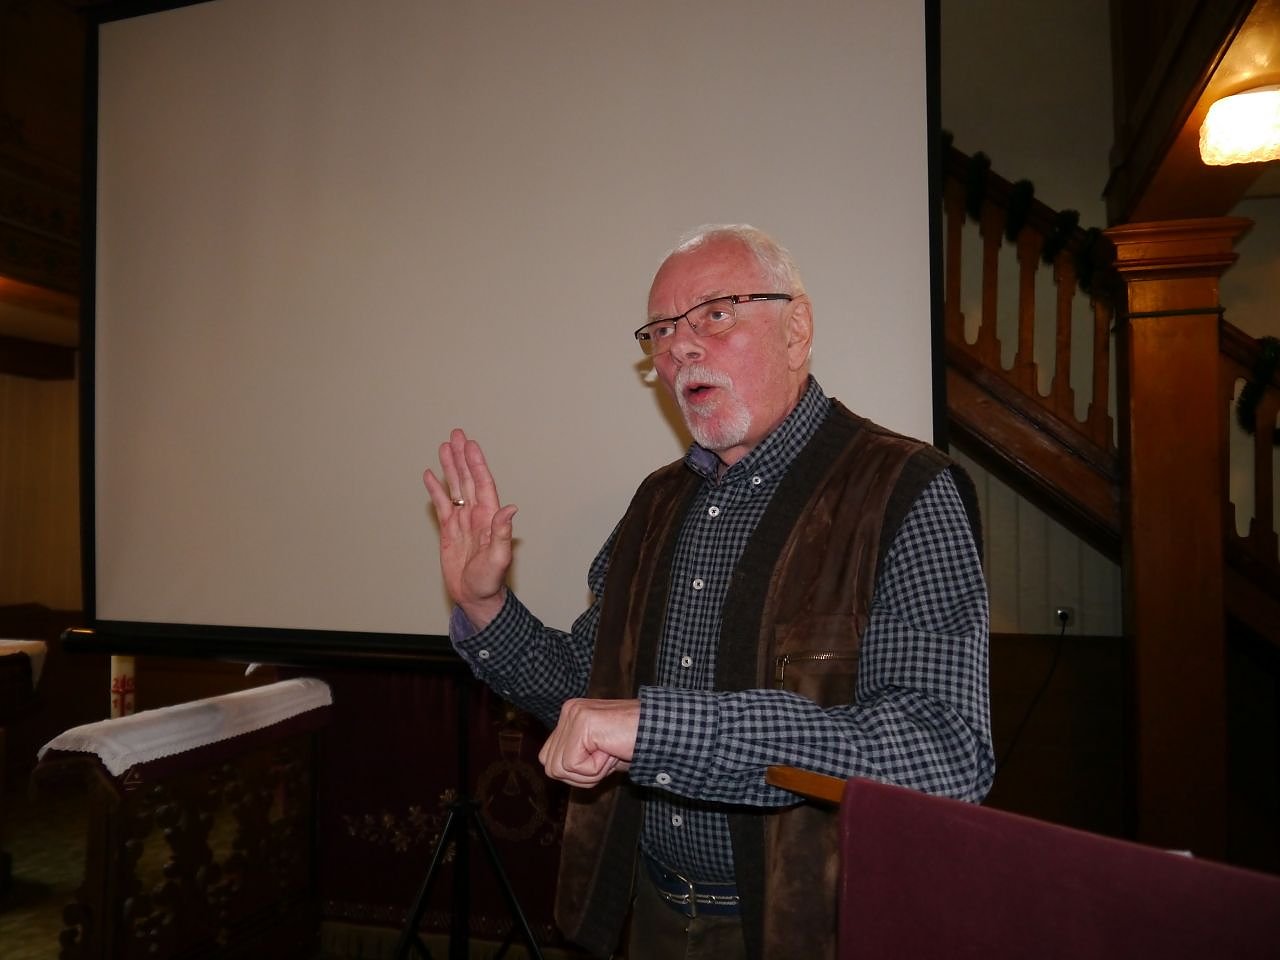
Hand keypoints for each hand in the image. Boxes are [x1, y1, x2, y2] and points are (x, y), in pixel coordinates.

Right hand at [423, 429, 517, 628]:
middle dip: (462, 456)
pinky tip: (431, 475)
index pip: (482, 484)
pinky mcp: (449, 530)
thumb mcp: (498, 558)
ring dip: (450, 467)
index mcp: (489, 518)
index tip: (470, 445)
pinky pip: (442, 505)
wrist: (475, 598)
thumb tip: (511, 509)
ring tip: (444, 446)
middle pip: (468, 479)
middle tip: (456, 434)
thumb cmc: (490, 581)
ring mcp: (462, 521)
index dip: (476, 464)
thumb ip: (502, 533)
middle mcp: (476, 515)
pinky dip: (436, 490)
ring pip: (455, 487)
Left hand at [538, 698, 639, 787]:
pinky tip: (611, 751)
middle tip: (607, 757)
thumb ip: (576, 757)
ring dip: (589, 772)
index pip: (549, 760)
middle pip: (551, 766)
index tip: (602, 758)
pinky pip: (573, 764)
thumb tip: (553, 770)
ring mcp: (574, 714)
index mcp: (570, 715)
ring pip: (559, 768)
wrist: (662, 733)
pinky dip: (595, 768)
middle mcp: (569, 711)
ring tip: (610, 752)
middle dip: (581, 774)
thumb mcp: (599, 752)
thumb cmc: (635, 744)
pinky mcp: (582, 722)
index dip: (576, 772)